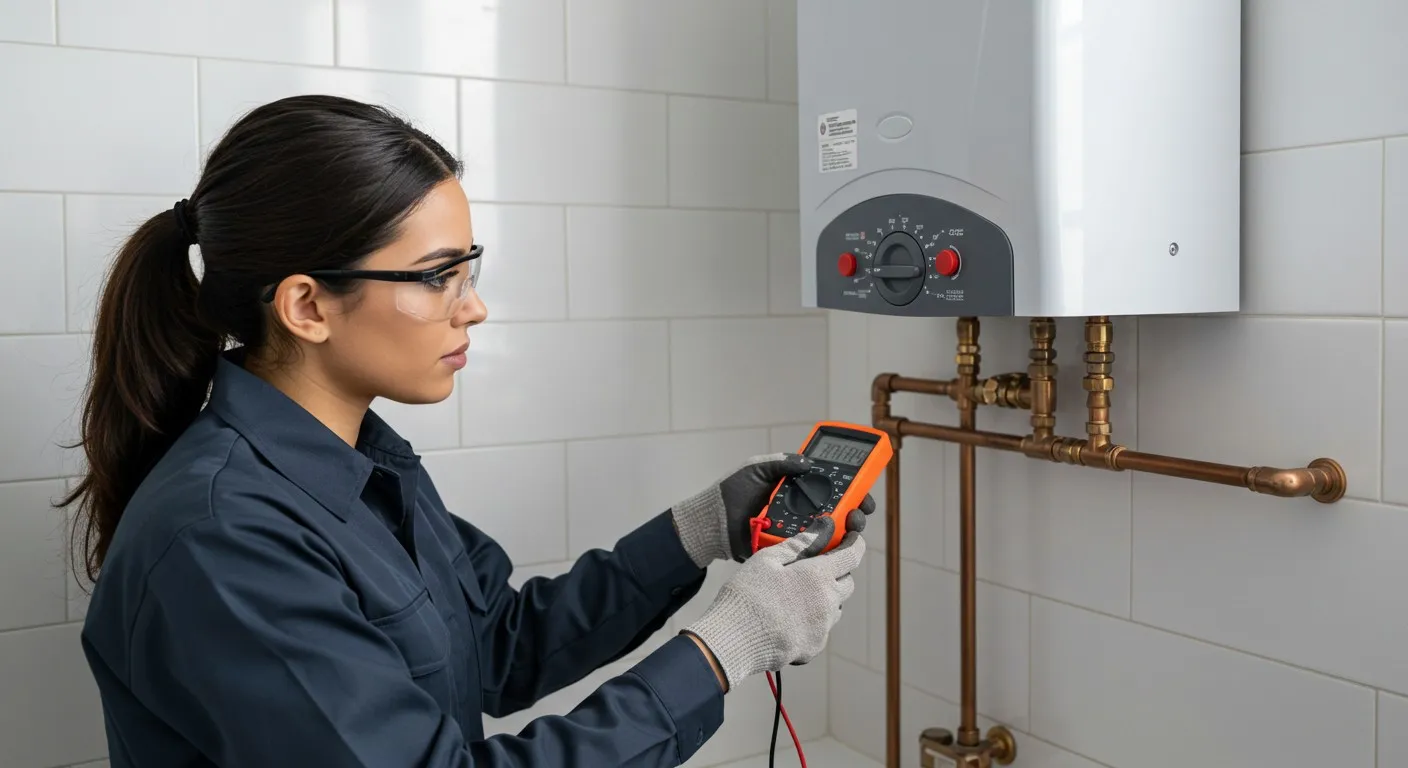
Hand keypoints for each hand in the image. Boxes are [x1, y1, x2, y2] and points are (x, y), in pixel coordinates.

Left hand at [671, 452, 876, 567]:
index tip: (863, 493)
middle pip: (839, 515)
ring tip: (849, 529)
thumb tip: (808, 461)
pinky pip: (812, 554)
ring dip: (845, 534)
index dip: (853, 491)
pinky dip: (825, 553)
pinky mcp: (788, 552)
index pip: (834, 490)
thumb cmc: (731, 493)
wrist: (711, 523)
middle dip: (855, 514)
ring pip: (831, 537)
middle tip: (858, 514)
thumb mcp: (755, 468)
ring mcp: (797, 534)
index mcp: (798, 491)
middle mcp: (802, 513)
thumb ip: (780, 463)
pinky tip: (833, 550)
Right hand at [679, 515, 864, 691]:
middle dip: (838, 573)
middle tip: (814, 568)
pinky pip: (821, 629)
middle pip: (847, 583)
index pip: (851, 556)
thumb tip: (824, 528)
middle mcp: (828, 603)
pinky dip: (812, 621)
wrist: (733, 641)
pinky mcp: (813, 648)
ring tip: (795, 596)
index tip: (853, 539)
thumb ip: (800, 543)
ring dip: (824, 598)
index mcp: (818, 576)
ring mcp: (822, 628)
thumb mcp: (768, 559)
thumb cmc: (747, 596)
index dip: (855, 544)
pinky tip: (787, 619)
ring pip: (835, 608)